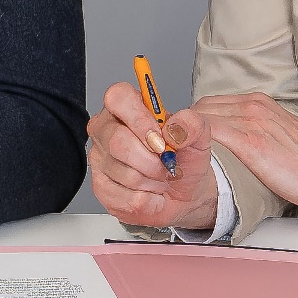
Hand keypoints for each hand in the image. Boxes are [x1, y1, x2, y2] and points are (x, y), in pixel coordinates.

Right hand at [87, 82, 217, 230]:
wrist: (184, 191)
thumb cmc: (183, 159)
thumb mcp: (198, 138)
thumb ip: (192, 125)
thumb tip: (175, 128)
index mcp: (126, 108)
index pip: (118, 97)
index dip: (139, 119)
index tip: (160, 138)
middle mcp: (106, 129)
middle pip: (118, 141)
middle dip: (152, 160)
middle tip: (166, 163)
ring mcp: (99, 158)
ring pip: (126, 173)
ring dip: (153, 181)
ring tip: (160, 177)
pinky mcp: (101, 187)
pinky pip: (127, 199)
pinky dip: (150, 200)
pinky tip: (152, 192)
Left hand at [187, 92, 297, 227]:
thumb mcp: (280, 138)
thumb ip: (255, 133)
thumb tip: (230, 144)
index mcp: (261, 103)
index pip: (210, 104)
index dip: (191, 124)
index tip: (180, 142)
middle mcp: (255, 105)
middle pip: (200, 108)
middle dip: (183, 129)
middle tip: (172, 153)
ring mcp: (253, 120)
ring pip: (200, 118)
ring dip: (182, 137)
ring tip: (174, 160)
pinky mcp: (253, 141)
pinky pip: (209, 133)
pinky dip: (191, 143)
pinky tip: (185, 160)